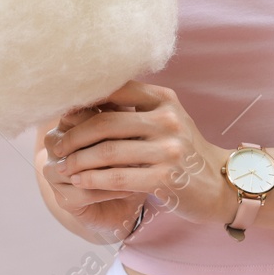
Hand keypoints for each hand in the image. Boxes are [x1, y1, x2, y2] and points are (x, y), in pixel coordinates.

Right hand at [38, 106, 143, 244]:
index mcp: (70, 121)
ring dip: (106, 168)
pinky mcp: (64, 199)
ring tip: (136, 168)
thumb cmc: (135, 152)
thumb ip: (126, 112)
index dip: (104, 118)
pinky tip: (130, 189)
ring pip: (72, 167)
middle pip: (69, 139)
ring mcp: (56, 173)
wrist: (129, 191)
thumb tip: (130, 95)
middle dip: (104, 143)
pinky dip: (107, 190)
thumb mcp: (133, 128)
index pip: (77, 112)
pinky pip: (82, 192)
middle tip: (136, 145)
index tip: (134, 120)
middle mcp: (56, 145)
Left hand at [48, 81, 234, 226]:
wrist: (218, 183)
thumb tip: (81, 105)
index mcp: (165, 100)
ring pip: (107, 151)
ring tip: (63, 167)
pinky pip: (117, 177)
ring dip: (78, 160)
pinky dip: (92, 179)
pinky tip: (79, 181)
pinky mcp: (165, 177)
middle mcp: (168, 120)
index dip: (84, 103)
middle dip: (73, 136)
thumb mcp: (165, 121)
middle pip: (105, 123)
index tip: (62, 116)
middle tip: (56, 147)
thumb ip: (133, 109)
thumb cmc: (182, 151)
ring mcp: (168, 149)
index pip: (115, 91)